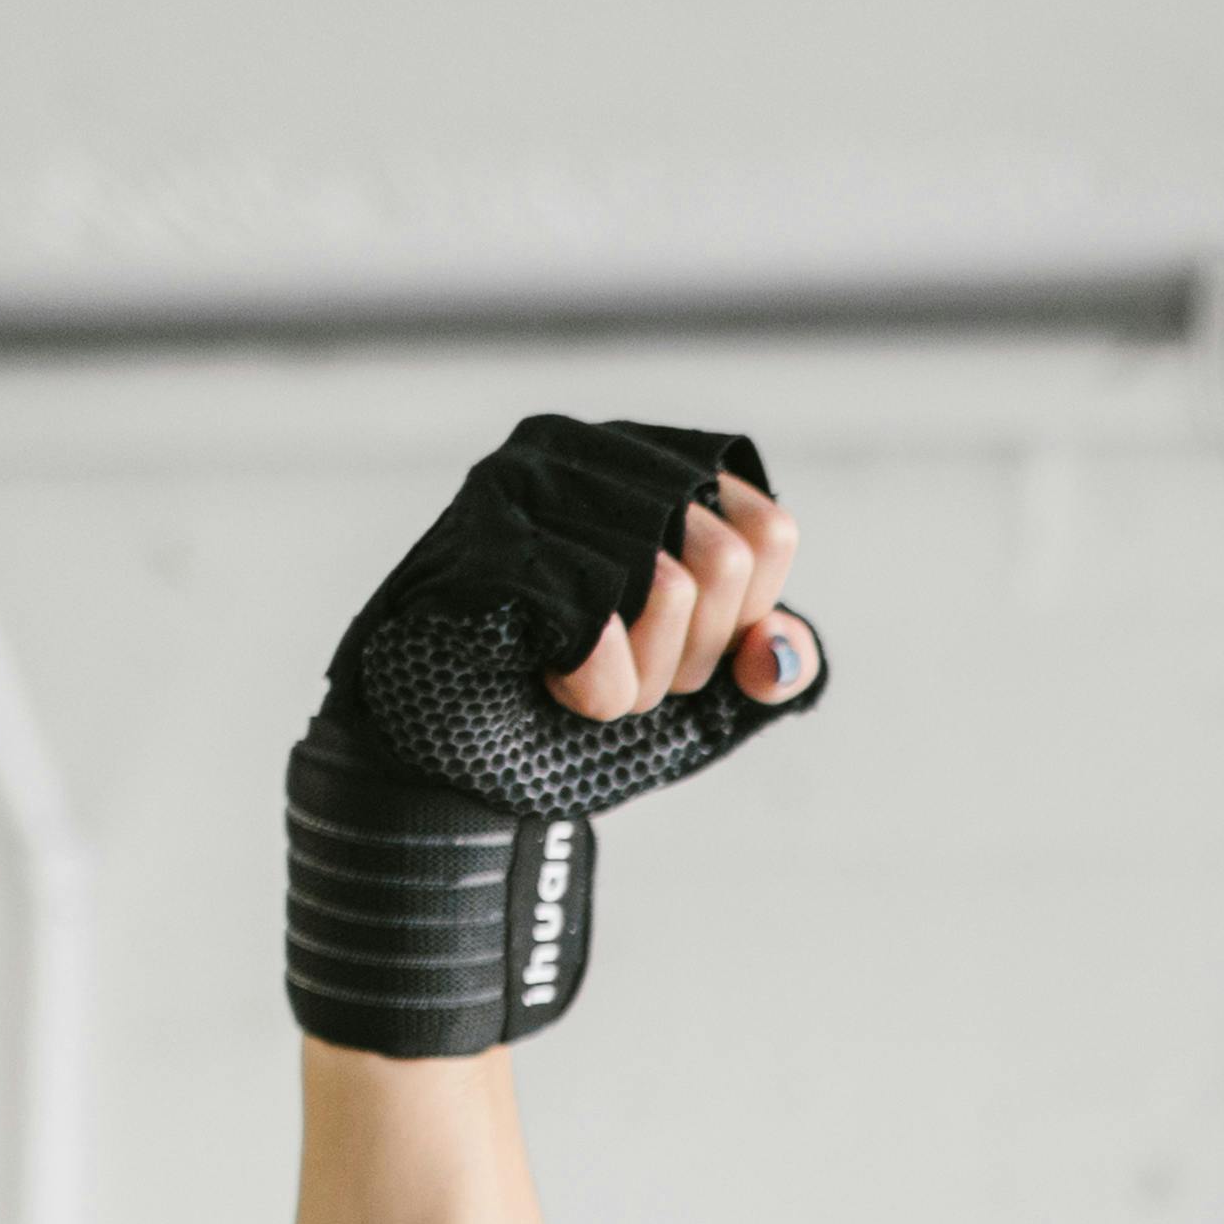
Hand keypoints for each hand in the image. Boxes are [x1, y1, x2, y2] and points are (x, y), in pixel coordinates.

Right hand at [283, 414, 842, 1056]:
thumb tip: (784, 649)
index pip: (767, 534)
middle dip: (681, 658)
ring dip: (632, 682)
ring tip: (568, 678)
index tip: (666, 650)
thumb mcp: (695, 698)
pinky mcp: (480, 540)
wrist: (439, 771)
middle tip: (610, 670)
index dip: (735, 624)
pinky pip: (597, 622)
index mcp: (645, 469)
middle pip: (723, 560)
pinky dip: (593, 687)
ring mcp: (524, 484)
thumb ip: (764, 663)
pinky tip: (546, 682)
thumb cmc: (558, 717)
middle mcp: (584, 452)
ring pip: (667, 587)